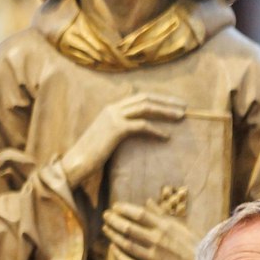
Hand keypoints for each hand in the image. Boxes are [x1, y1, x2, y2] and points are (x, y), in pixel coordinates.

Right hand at [58, 93, 186, 186]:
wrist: (76, 163)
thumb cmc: (92, 154)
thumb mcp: (107, 137)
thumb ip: (120, 129)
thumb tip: (136, 129)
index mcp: (111, 108)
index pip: (139, 97)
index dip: (159, 98)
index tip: (174, 104)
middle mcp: (112, 108)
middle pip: (145, 98)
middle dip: (166, 101)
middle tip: (184, 107)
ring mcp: (113, 117)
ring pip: (146, 108)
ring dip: (166, 111)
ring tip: (181, 117)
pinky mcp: (116, 129)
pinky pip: (142, 125)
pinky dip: (156, 130)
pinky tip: (166, 137)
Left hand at [103, 203, 197, 259]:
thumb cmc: (196, 247)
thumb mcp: (182, 227)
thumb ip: (162, 215)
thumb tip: (148, 202)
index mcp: (166, 228)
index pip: (140, 214)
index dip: (125, 209)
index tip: (115, 207)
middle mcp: (157, 241)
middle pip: (129, 228)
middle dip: (114, 220)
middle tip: (106, 216)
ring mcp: (153, 258)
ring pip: (126, 245)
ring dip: (113, 236)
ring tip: (106, 228)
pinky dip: (119, 256)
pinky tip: (113, 249)